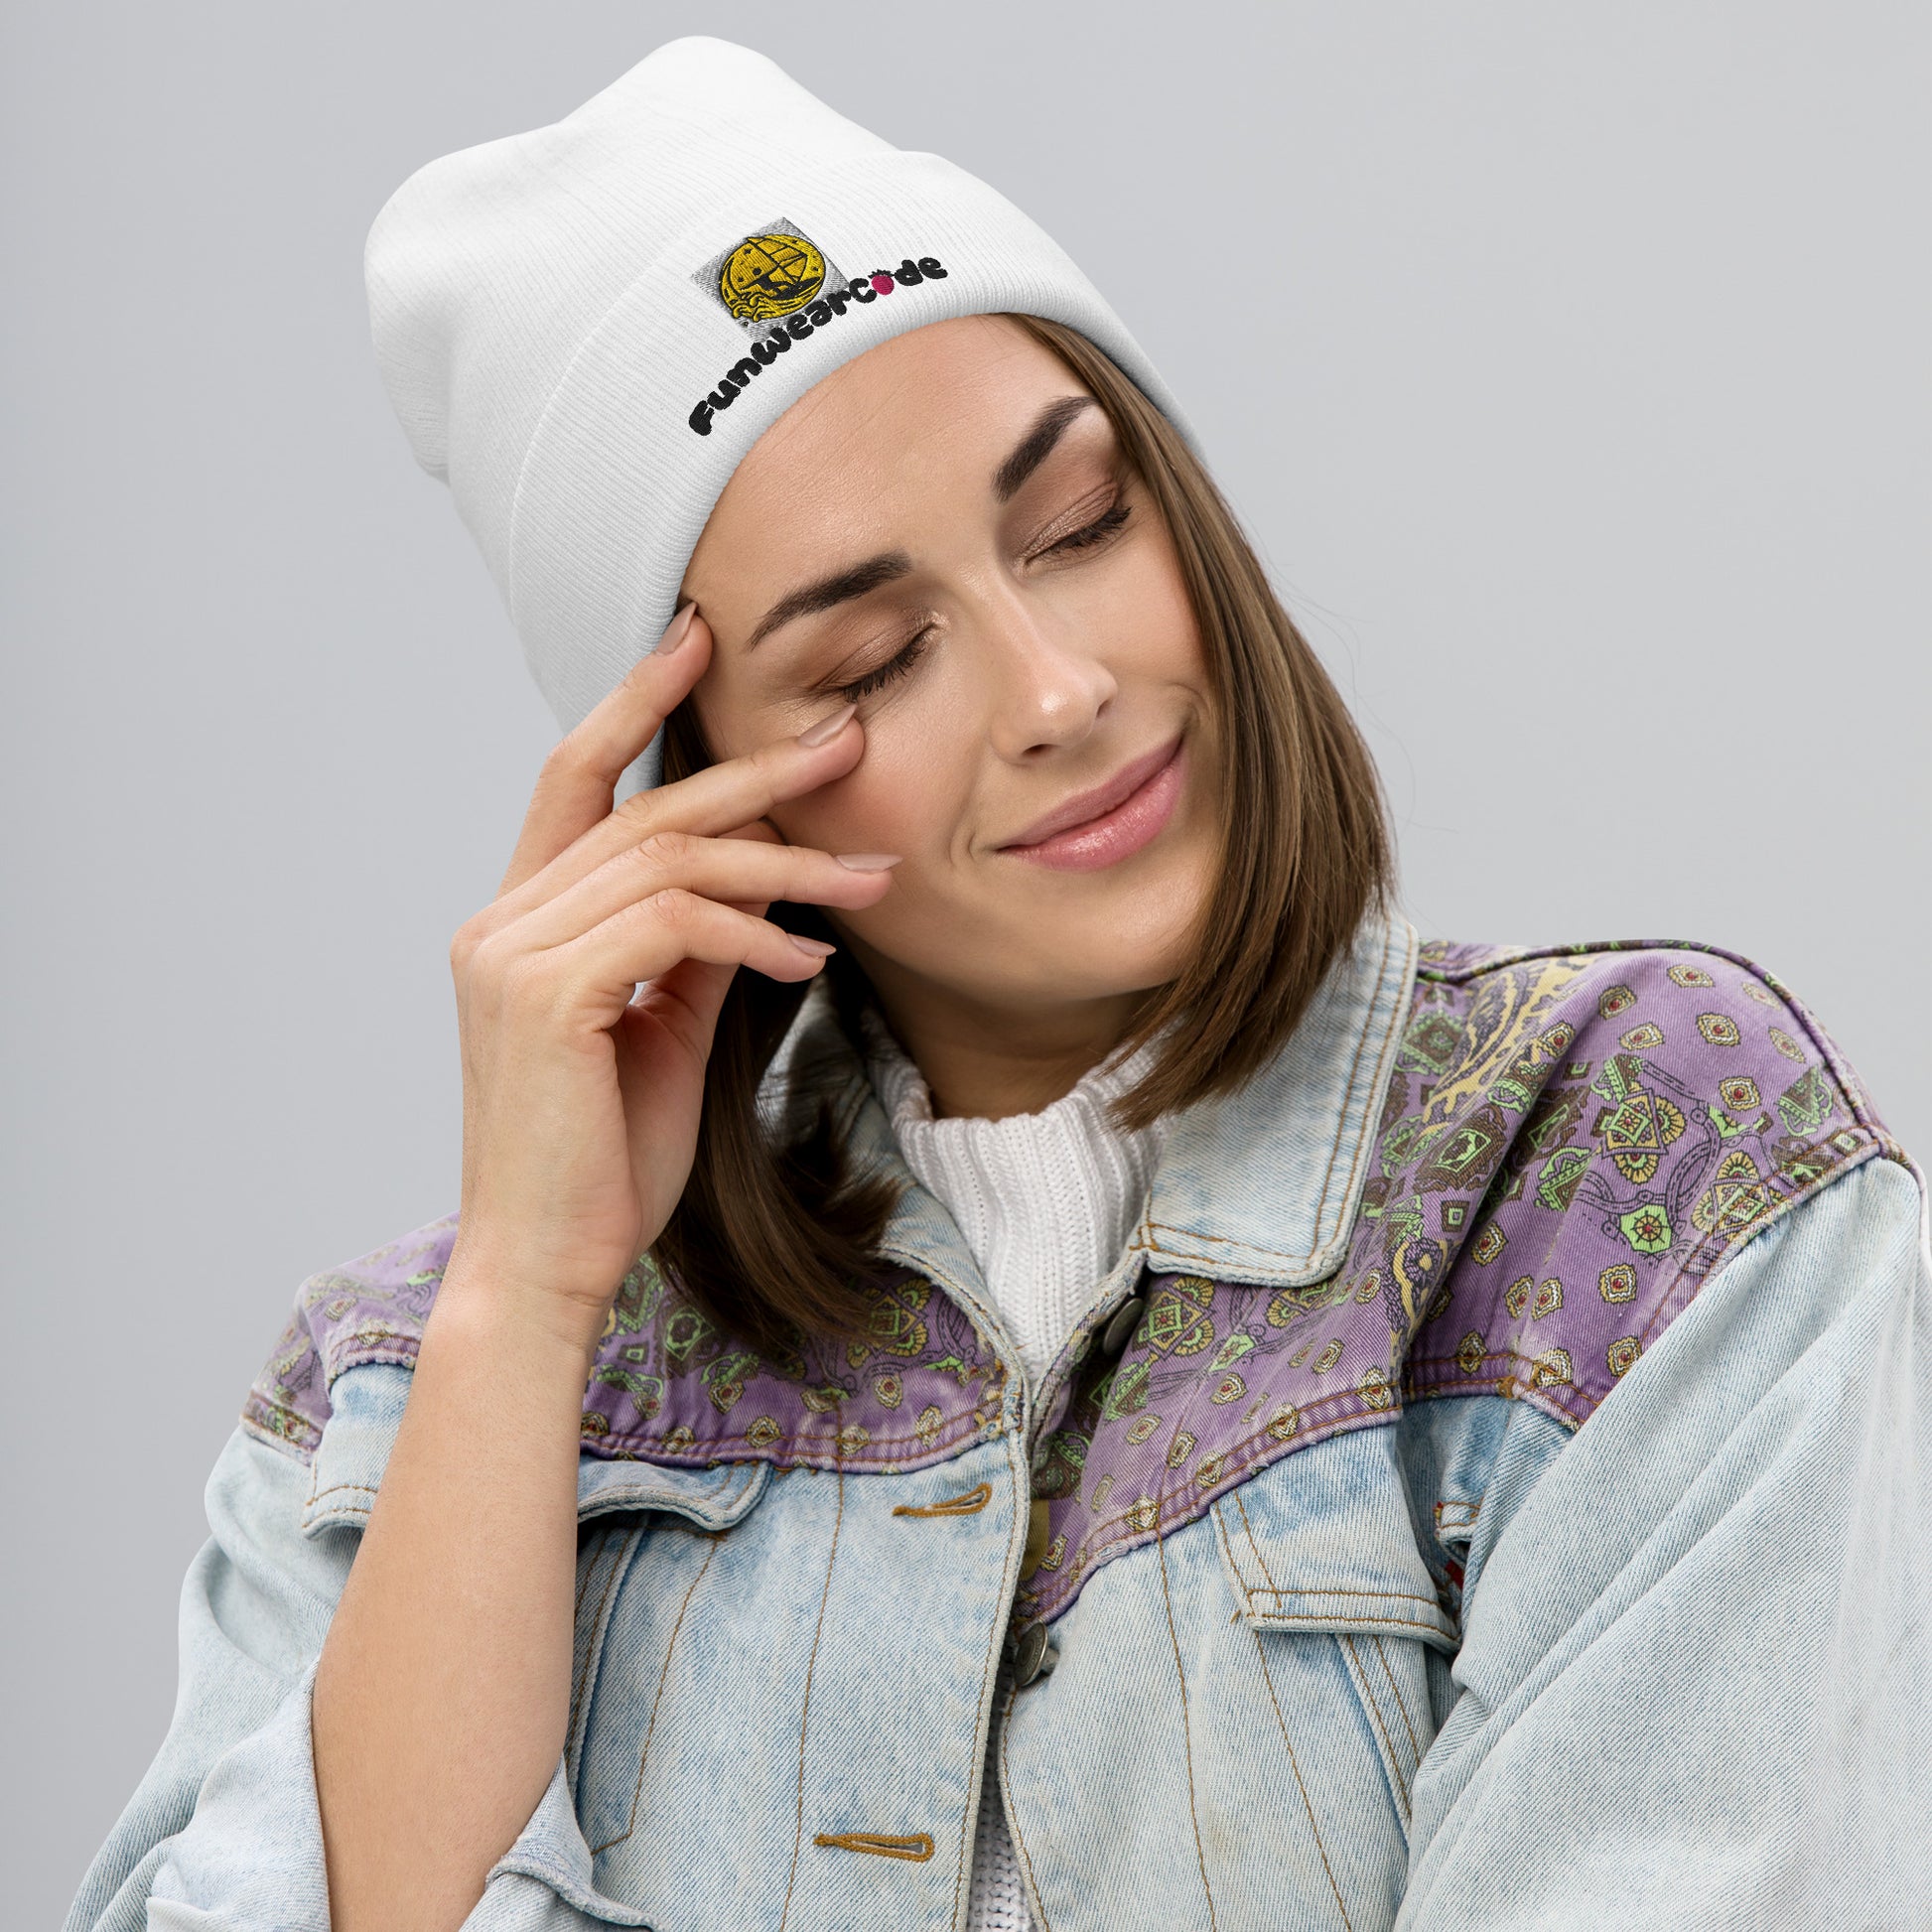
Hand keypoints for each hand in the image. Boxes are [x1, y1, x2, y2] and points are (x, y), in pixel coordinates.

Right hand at [436, 604, 893, 1350]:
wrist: (549, 1265)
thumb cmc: (604, 1161)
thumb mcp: (661, 1033)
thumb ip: (691, 952)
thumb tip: (757, 891)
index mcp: (517, 921)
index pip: (571, 778)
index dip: (632, 700)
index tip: (698, 640)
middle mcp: (499, 921)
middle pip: (643, 808)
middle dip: (753, 769)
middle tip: (847, 742)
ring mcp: (510, 953)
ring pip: (668, 860)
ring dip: (785, 864)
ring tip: (871, 878)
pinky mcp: (543, 995)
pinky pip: (672, 925)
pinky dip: (752, 934)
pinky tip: (807, 962)